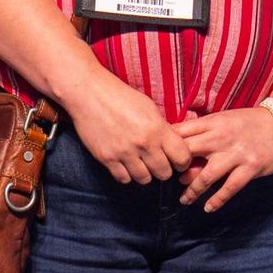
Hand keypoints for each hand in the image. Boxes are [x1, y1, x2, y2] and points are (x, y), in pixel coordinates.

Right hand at [71, 75, 194, 183]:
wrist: (90, 93)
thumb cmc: (121, 97)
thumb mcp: (149, 108)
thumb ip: (162, 129)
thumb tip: (173, 146)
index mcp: (157, 128)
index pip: (182, 157)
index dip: (182, 161)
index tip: (177, 159)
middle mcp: (143, 143)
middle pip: (164, 173)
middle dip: (164, 169)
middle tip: (158, 162)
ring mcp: (124, 153)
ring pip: (144, 179)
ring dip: (145, 173)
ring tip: (141, 163)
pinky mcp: (107, 158)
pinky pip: (124, 179)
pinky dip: (126, 174)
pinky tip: (125, 164)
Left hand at [172, 106, 272, 210]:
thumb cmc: (248, 123)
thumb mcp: (223, 119)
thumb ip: (202, 129)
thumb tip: (175, 141)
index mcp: (212, 123)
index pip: (181, 132)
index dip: (166, 145)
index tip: (157, 157)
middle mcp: (221, 138)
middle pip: (188, 154)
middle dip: (174, 169)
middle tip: (166, 180)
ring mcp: (236, 154)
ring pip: (206, 176)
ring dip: (192, 190)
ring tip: (183, 200)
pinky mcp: (249, 168)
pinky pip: (229, 188)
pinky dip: (217, 200)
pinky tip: (208, 207)